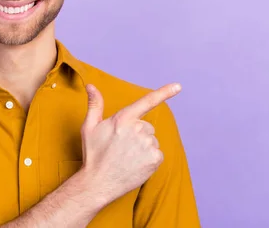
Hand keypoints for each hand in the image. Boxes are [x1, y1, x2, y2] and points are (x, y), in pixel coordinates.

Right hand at [78, 82, 181, 204]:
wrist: (98, 183)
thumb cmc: (93, 154)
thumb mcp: (90, 127)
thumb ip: (95, 104)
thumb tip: (91, 85)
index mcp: (123, 119)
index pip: (147, 101)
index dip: (165, 92)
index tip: (178, 86)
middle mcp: (138, 129)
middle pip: (146, 126)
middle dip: (137, 133)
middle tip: (121, 146)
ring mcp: (148, 144)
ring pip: (151, 140)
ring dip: (143, 146)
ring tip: (126, 157)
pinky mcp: (155, 159)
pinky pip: (157, 153)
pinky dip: (149, 158)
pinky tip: (135, 164)